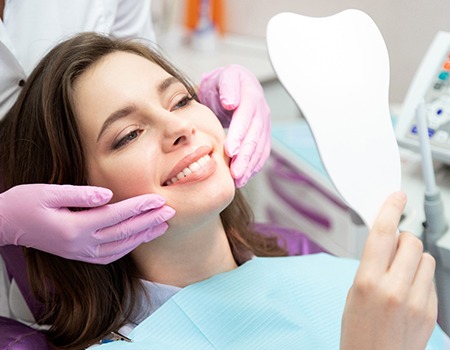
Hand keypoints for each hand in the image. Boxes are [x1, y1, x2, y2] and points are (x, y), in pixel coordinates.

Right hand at [0, 184, 174, 263]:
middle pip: (124, 233)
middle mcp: (80, 244)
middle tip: (171, 211)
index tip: (159, 199)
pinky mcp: (80, 255)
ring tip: (163, 225)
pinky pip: (111, 255)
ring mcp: (81, 253)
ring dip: (144, 235)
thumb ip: (81, 194)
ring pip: (121, 247)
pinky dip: (129, 247)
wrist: (7, 224)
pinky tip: (140, 238)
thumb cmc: (26, 203)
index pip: (116, 216)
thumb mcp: (49, 192)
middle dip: (150, 221)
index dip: (140, 207)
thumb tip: (108, 194)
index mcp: (74, 227)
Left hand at [198, 64, 270, 187]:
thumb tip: (231, 103)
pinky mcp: (262, 136)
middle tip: (235, 173)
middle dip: (246, 156)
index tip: (230, 150)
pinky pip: (261, 153)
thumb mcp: (223, 77)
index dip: (239, 135)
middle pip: (255, 136)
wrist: (232, 85)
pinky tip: (244, 178)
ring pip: (260, 148)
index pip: (246, 117)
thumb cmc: (224, 83)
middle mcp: (261, 111)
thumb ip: (228, 87)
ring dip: (250, 166)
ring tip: (238, 180)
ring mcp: (264, 124)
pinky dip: (253, 167)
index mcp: (251, 95)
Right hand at [341, 192, 436, 349]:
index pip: (383, 234)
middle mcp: (394, 289)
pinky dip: (421, 277)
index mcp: (368, 282)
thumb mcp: (353, 293)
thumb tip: (386, 241)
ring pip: (426, 258)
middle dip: (403, 238)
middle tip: (394, 248)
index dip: (390, 209)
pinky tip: (408, 291)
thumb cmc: (358, 332)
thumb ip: (370, 265)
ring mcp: (417, 301)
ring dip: (414, 258)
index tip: (396, 197)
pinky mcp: (431, 311)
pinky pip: (432, 279)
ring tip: (401, 274)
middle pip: (411, 242)